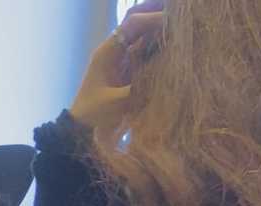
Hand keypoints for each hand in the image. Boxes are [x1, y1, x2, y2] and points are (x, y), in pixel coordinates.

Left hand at [70, 3, 165, 136]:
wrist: (82, 133)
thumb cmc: (95, 116)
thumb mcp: (118, 102)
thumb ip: (141, 87)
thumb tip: (165, 77)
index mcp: (108, 52)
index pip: (132, 25)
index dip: (152, 19)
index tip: (172, 22)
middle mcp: (115, 52)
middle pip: (136, 26)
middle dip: (155, 18)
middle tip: (176, 17)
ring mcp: (121, 63)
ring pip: (142, 40)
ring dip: (158, 34)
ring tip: (178, 31)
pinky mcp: (126, 76)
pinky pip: (144, 58)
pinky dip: (157, 53)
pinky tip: (171, 53)